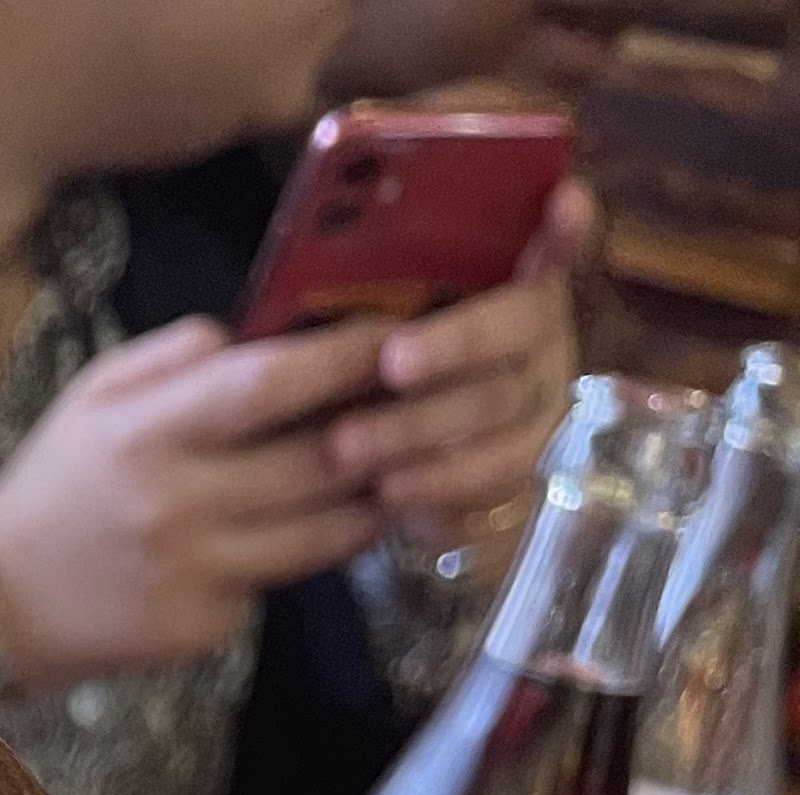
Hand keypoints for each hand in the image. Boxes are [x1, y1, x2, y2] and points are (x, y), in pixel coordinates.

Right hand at [0, 312, 394, 689]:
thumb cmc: (51, 490)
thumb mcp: (90, 398)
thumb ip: (169, 357)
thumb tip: (248, 336)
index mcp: (149, 435)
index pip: (267, 387)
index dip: (342, 360)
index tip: (396, 337)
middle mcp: (178, 505)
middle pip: (314, 462)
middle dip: (382, 430)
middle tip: (430, 405)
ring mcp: (194, 574)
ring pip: (318, 535)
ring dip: (371, 502)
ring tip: (402, 471)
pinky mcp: (200, 629)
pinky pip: (272, 588)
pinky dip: (296, 560)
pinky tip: (308, 538)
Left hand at [318, 176, 599, 525]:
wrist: (421, 451)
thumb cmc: (397, 358)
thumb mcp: (390, 315)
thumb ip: (389, 283)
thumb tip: (331, 252)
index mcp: (518, 272)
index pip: (557, 238)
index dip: (566, 224)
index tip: (564, 201)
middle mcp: (542, 329)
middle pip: (520, 324)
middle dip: (454, 343)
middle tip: (392, 362)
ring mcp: (542, 395)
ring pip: (494, 406)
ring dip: (414, 426)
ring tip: (344, 444)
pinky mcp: (523, 460)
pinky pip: (488, 475)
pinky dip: (432, 482)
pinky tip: (383, 488)